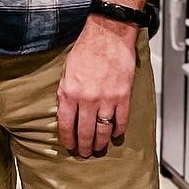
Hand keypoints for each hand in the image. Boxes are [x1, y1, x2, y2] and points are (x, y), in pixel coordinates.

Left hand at [57, 19, 135, 157]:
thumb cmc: (86, 50)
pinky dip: (118, 130)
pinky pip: (121, 120)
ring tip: (98, 148)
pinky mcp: (123, 96)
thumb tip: (66, 113)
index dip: (68, 139)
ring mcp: (107, 99)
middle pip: (85, 132)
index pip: (66, 124)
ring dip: (100, 142)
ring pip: (103, 130)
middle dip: (84, 146)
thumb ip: (66, 93)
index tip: (70, 146)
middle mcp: (87, 99)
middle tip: (84, 153)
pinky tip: (115, 134)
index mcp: (69, 93)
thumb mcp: (66, 72)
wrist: (108, 35)